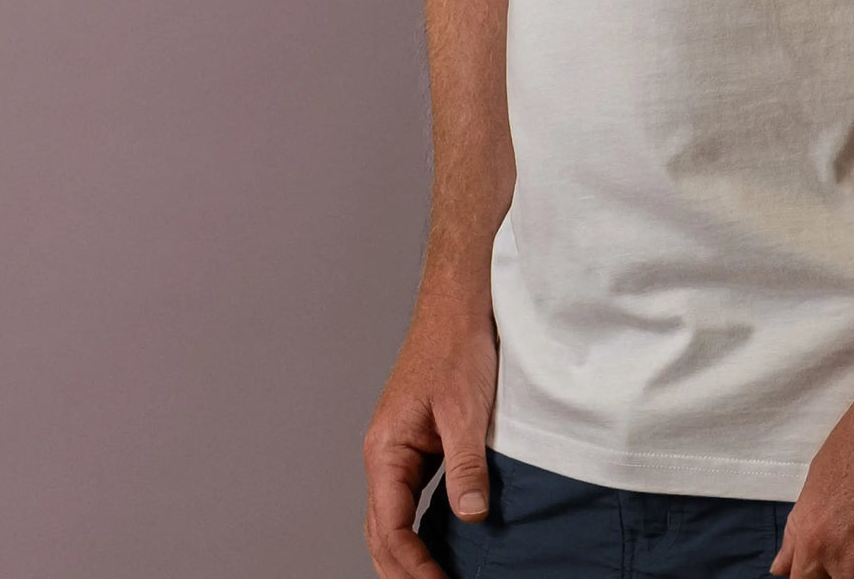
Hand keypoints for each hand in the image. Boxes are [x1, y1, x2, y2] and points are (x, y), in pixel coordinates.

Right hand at [362, 298, 499, 578]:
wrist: (460, 301)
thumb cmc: (458, 344)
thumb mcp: (467, 409)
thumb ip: (466, 465)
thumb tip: (471, 516)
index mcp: (385, 449)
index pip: (389, 527)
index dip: (413, 566)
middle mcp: (384, 453)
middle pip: (382, 531)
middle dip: (403, 570)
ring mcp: (399, 448)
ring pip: (393, 518)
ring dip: (408, 554)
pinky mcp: (418, 441)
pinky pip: (410, 497)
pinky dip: (419, 528)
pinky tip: (441, 543)